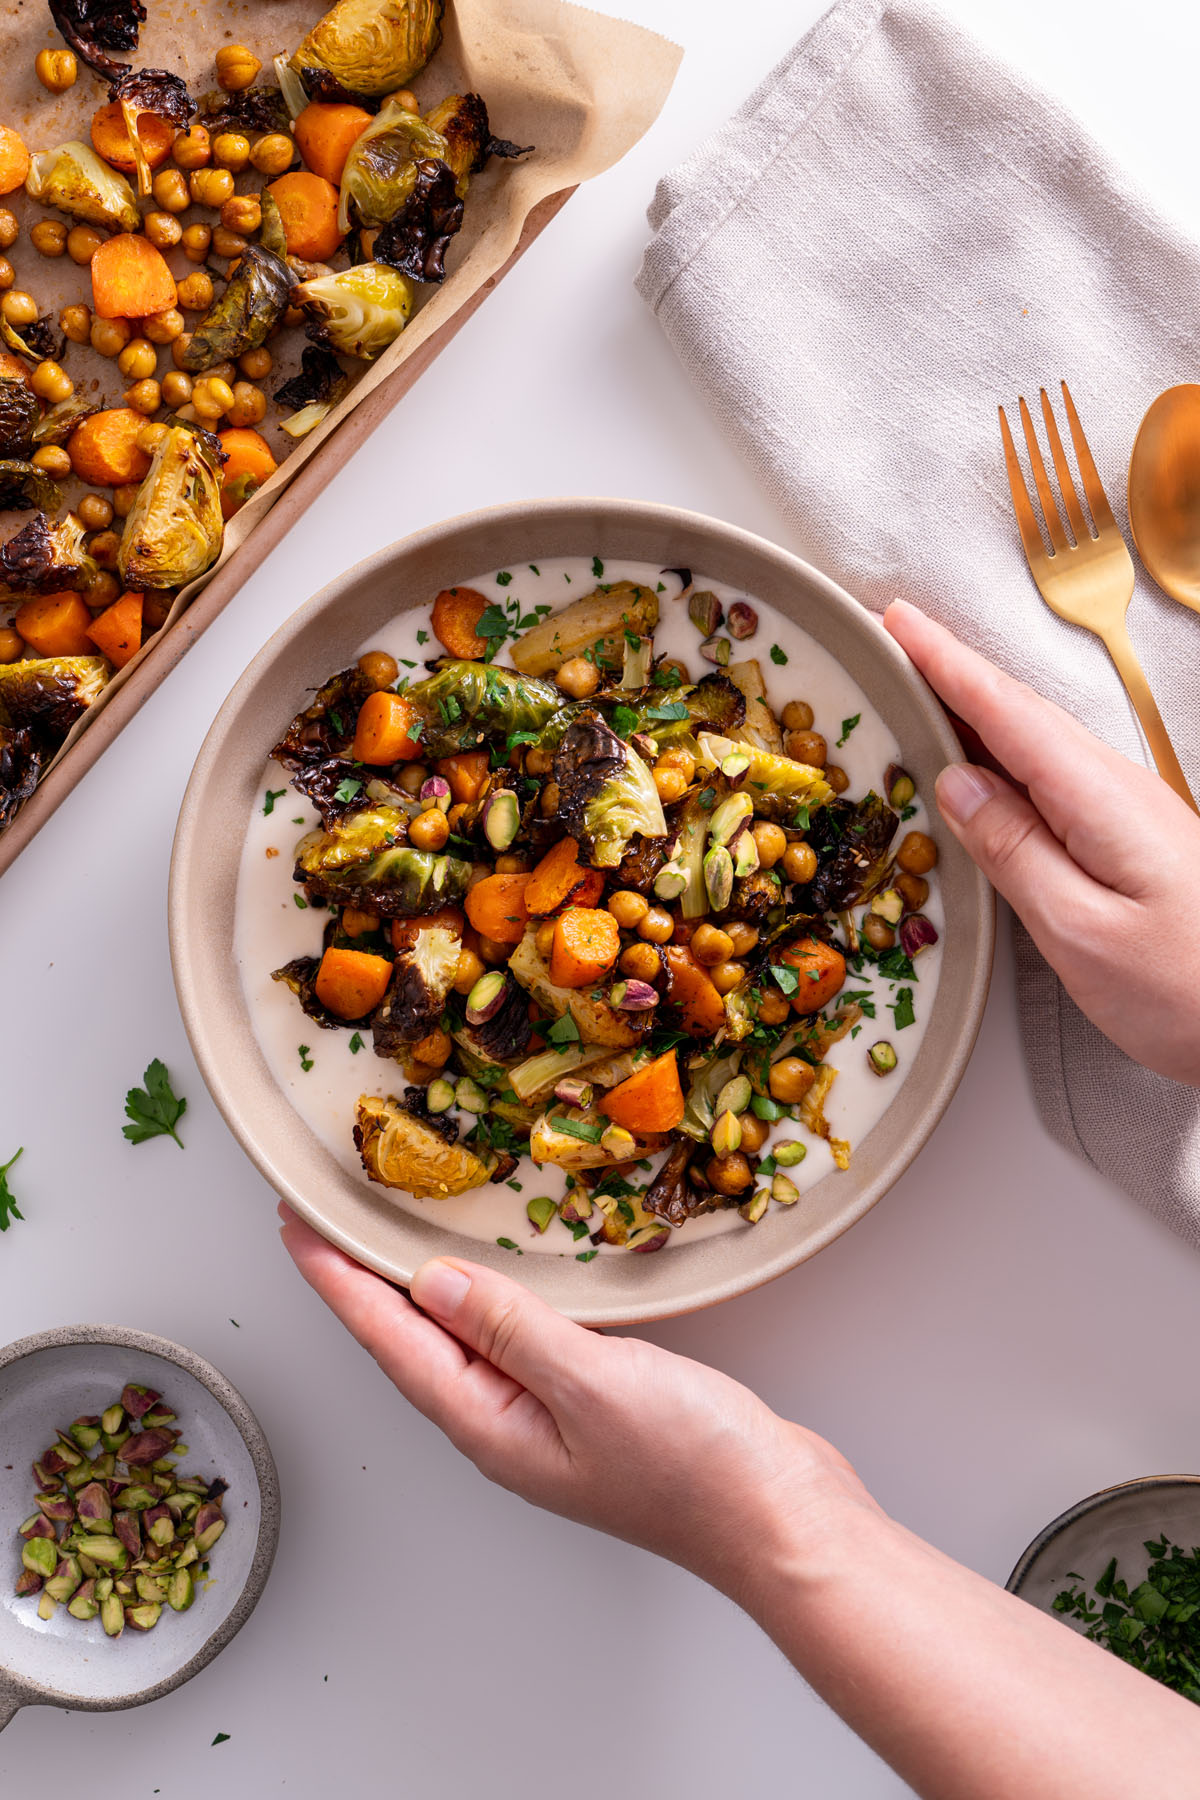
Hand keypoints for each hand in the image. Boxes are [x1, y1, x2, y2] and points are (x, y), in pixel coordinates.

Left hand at [281, 1207, 1199, 1799]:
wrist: (782, 1521)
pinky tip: (498, 1275)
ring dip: (420, 1286)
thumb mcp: (593, 1383)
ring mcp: (548, 1415)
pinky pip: (517, 1338)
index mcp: (491, 1424)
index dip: (338, 1280)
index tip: (294, 1226)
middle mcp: (506, 1423)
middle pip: (412, 1340)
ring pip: (463, 1338)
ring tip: (386, 1234)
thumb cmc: (697, 1468)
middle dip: (362, 1279)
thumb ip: (511, 1329)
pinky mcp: (592, 1401)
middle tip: (323, 1218)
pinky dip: (491, 1297)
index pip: (391, 1340)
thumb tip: (431, 1285)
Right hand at [885, 601, 1199, 1086]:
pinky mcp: (1132, 840)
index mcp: (1097, 797)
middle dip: (951, 673)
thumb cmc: (1187, 988)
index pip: (1004, 712)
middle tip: (892, 643)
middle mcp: (1114, 788)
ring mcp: (1127, 812)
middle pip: (1018, 714)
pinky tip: (982, 769)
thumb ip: (1014, 853)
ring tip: (919, 694)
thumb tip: (956, 787)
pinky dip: (1003, 756)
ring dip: (975, 713)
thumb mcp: (1081, 932)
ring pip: (1034, 744)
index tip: (895, 620)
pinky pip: (1050, 778)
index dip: (944, 663)